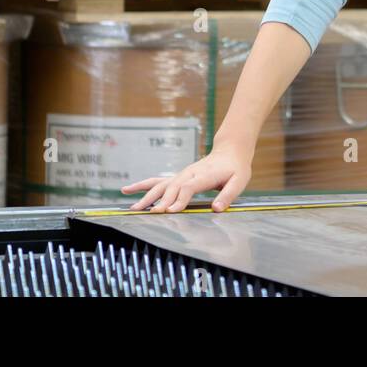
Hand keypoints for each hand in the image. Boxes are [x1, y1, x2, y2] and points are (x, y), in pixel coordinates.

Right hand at [120, 142, 252, 212]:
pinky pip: (157, 181)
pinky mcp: (177, 177)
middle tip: (151, 214)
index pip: (189, 187)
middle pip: (172, 187)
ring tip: (133, 207)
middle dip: (161, 201)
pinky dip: (142, 186)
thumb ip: (228, 195)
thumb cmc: (236, 169)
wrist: (230, 152)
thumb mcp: (239, 181)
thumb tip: (216, 209)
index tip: (171, 211)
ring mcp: (181, 174)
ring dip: (147, 196)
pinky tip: (127, 190)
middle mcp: (189, 173)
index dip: (180, 199)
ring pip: (160, 185)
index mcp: (204, 175)